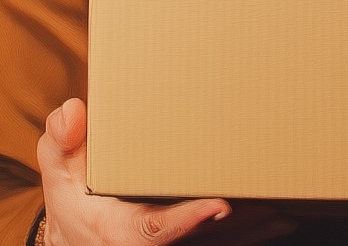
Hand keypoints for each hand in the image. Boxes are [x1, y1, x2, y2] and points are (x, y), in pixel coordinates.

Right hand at [37, 98, 297, 245]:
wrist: (81, 242)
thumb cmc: (75, 202)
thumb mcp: (57, 172)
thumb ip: (60, 142)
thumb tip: (73, 115)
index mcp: (123, 231)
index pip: (159, 229)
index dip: (189, 220)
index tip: (219, 205)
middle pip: (206, 239)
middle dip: (243, 222)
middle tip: (279, 199)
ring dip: (256, 230)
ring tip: (289, 206)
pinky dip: (252, 235)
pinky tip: (279, 218)